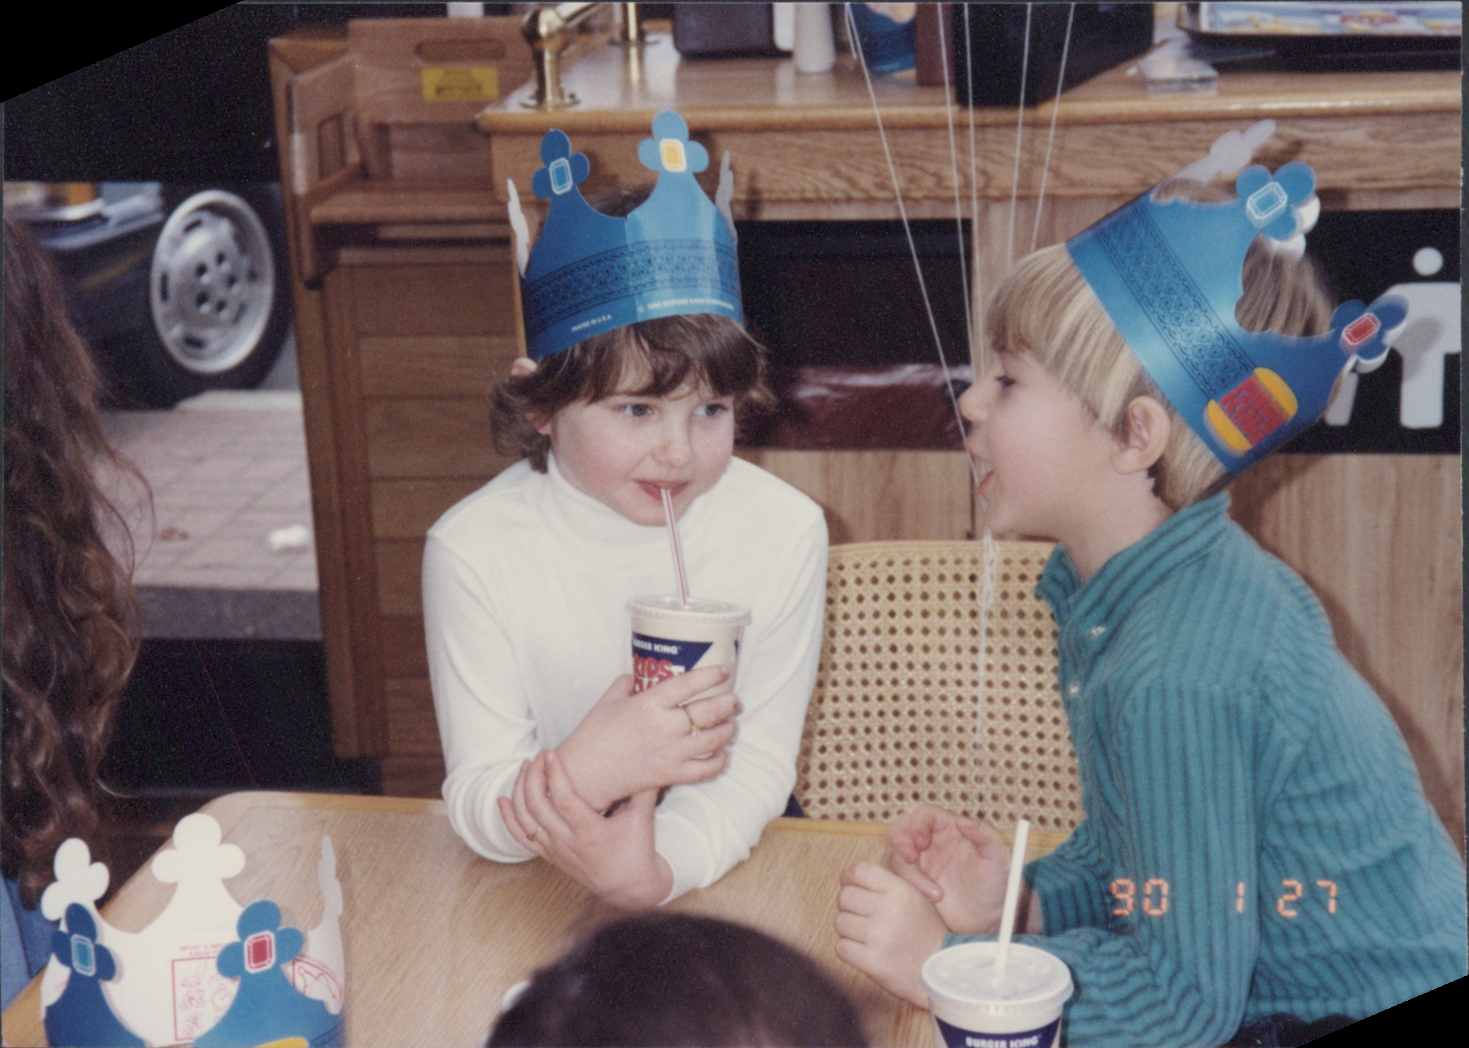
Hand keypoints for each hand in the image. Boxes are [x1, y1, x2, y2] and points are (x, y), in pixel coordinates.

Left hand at [498, 750, 673, 909]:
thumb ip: (643, 788)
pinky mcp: (549, 856)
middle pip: (538, 806)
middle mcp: (568, 843)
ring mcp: (555, 851)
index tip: (550, 753)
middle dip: (534, 776)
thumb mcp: (643, 818)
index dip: (554, 775)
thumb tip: (646, 758)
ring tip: (527, 768)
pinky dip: (508, 818)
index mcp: (591, 833)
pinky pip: (521, 837)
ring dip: (520, 791)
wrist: (629, 887)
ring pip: (525, 819)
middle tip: (540, 755)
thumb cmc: (637, 850)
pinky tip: (502, 800)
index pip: (564, 799)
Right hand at [555, 667, 739, 811]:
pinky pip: (706, 769)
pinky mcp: (671, 775)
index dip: (711, 675)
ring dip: (728, 730)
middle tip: (732, 700)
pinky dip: (719, 761)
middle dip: (728, 703)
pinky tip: (721, 753)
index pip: (689, 684)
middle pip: (709, 712)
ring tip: (730, 724)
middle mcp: (665, 727)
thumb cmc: (594, 734)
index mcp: (649, 704)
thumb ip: (626, 683)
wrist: (585, 774)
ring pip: (714, 739)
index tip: (723, 671)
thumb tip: (637, 675)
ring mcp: (671, 753)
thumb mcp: (608, 700)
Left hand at [835, 861, 945, 1007]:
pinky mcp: (873, 961)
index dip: (848, 878)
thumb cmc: (924, 933)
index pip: (859, 871)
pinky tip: (865, 951)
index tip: (849, 886)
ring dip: (849, 930)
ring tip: (867, 937)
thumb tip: (849, 877)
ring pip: (840, 922)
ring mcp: (880, 936)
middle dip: (849, 907)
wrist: (941, 972)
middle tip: (862, 917)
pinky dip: (849, 950)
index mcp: (901, 890)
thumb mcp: (915, 898)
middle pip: (845, 896)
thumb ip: (886, 885)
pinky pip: (841, 947)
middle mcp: (890, 910)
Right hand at [887, 804, 1011, 934]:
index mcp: (949, 828)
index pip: (925, 814)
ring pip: (897, 854)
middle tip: (909, 857)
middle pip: (902, 827)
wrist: (987, 920)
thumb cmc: (996, 885)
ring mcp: (919, 862)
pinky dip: (910, 887)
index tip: (921, 841)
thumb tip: (961, 820)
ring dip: (908, 871)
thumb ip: (984, 835)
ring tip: (934, 893)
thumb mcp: (997, 859)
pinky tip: (932, 900)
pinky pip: (900, 878)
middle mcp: (930, 841)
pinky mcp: (913, 882)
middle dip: (901, 839)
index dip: (918, 823)